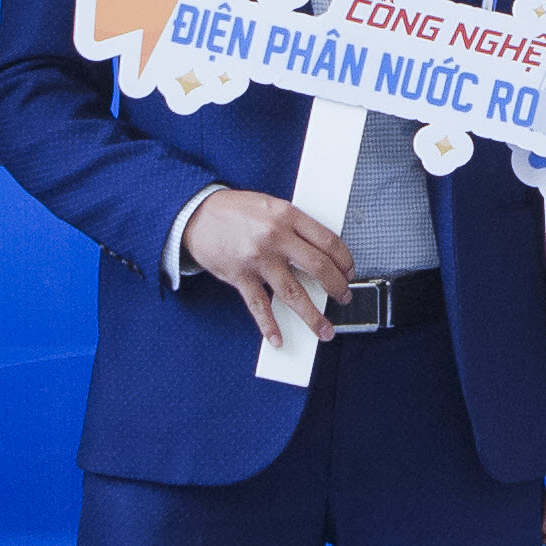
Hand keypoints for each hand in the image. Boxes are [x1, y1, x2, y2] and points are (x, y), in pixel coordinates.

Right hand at [189, 188, 354, 347]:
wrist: (197, 215)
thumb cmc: (236, 211)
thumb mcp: (272, 206)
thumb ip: (296, 226)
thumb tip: (321, 252)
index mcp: (287, 215)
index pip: (328, 241)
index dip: (345, 260)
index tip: (349, 272)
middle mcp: (275, 237)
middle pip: (318, 268)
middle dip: (337, 288)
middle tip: (344, 298)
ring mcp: (258, 259)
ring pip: (294, 294)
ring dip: (313, 316)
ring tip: (325, 330)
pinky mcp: (240, 276)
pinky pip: (259, 306)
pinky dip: (269, 326)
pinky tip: (279, 338)